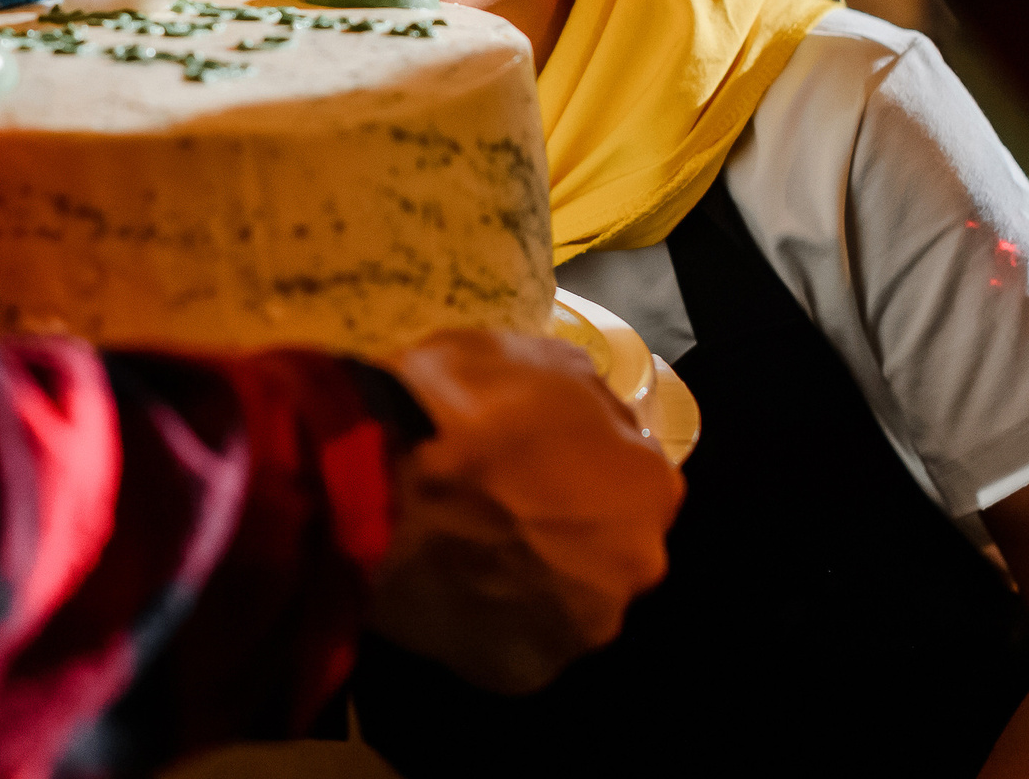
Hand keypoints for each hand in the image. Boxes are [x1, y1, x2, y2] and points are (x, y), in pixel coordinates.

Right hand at [366, 327, 682, 693]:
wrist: (377, 481)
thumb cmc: (467, 406)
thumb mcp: (539, 357)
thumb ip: (588, 399)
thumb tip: (597, 419)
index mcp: (651, 488)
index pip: (633, 471)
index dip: (585, 456)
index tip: (539, 451)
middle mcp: (636, 567)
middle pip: (605, 543)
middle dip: (564, 523)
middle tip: (502, 498)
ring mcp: (581, 627)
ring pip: (562, 597)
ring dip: (529, 573)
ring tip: (467, 543)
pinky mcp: (522, 670)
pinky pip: (512, 636)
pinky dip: (489, 614)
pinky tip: (450, 579)